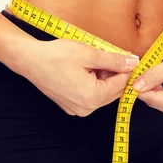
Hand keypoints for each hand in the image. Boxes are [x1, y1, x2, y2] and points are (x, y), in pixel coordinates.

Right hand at [13, 38, 138, 116]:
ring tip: (92, 60)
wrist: (30, 60)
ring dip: (103, 77)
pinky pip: (90, 95)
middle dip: (114, 73)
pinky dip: (93, 82)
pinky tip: (84, 69)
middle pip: (113, 91)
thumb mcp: (90, 54)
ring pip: (102, 93)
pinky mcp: (70, 105)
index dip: (126, 68)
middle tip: (107, 54)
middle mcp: (86, 108)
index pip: (122, 84)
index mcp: (93, 97)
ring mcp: (77, 109)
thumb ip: (114, 60)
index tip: (127, 55)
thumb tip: (133, 62)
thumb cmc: (56, 55)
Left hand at [131, 40, 162, 119]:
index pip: (154, 100)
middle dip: (147, 87)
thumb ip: (155, 75)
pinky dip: (160, 90)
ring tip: (155, 72)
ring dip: (154, 88)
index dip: (139, 88)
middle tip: (141, 71)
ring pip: (159, 102)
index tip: (130, 77)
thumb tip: (136, 86)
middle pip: (156, 102)